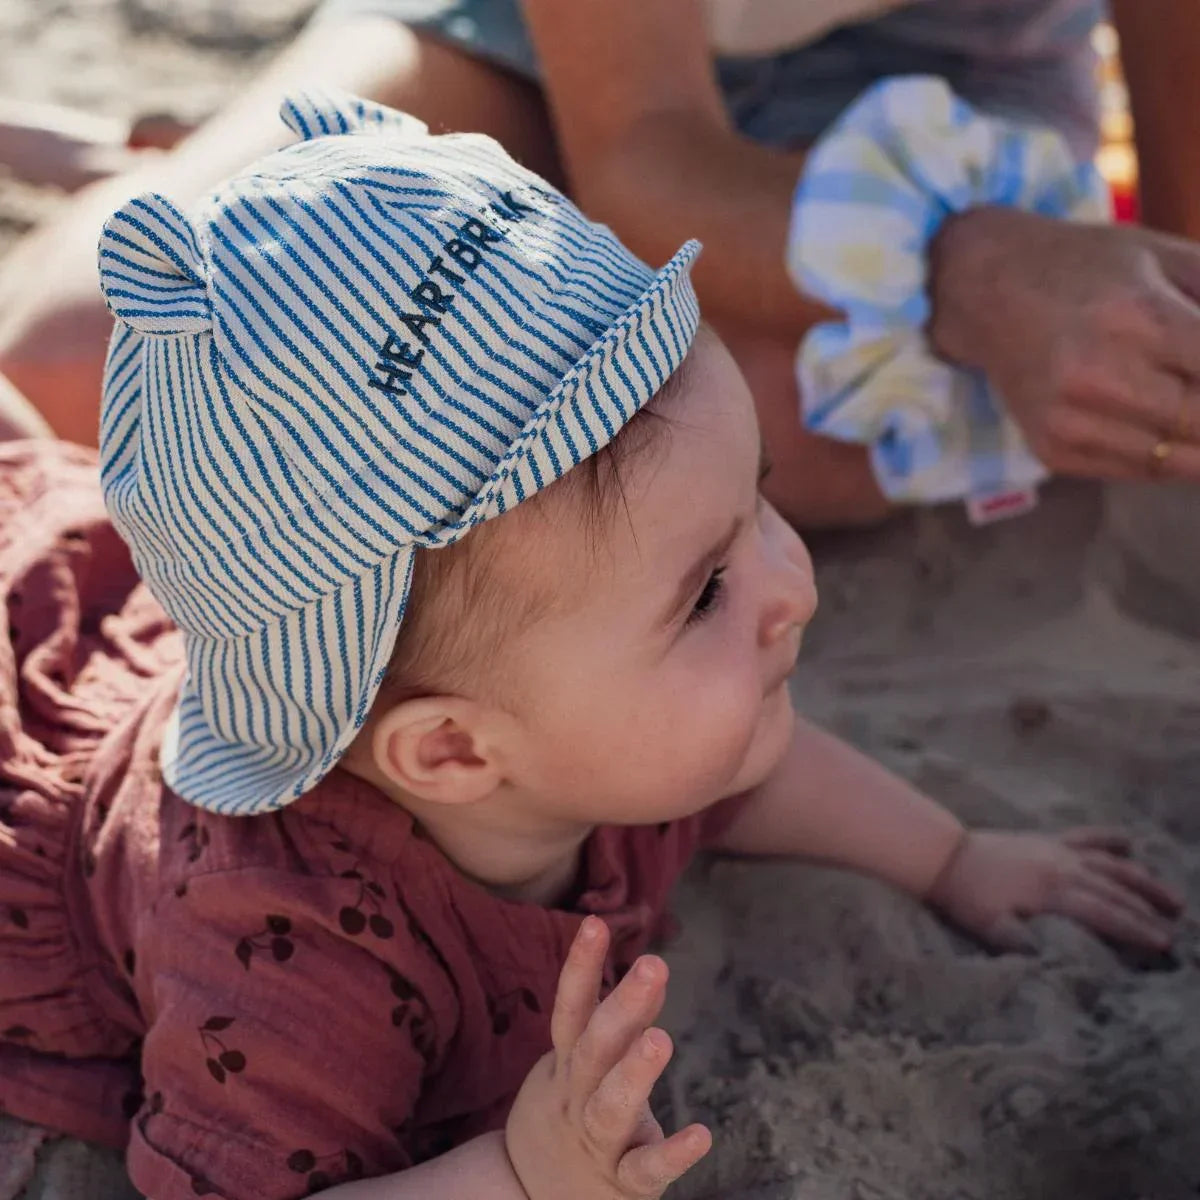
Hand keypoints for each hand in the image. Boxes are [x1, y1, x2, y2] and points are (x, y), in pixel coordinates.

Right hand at [505, 918, 710, 1199]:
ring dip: (633, 1074)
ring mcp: (597, 1139)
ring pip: (610, 1107)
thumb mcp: (583, 1065)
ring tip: (661, 1040)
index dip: (581, 967)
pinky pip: (645, 1168)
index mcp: (568, 1063)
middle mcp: (578, 1096)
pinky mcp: (623, 1181)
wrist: (529, 1195)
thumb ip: (621, 1023)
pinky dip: (671, 1153)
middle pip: (595, 1048)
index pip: (571, 1008)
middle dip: (622, 1006)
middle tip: (652, 965)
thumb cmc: (571, 1111)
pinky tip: (702, 1135)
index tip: (595, 922)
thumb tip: (650, 971)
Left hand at [926, 828, 1184, 952]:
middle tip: (1178, 934)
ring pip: (1111, 865)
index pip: (1105, 914)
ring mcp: (1056, 850)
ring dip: (1144, 881)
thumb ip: (1019, 944)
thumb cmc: (966, 896)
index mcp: (1052, 891)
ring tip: (1175, 900)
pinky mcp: (1046, 840)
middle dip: (1149, 913)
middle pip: (1116, 892)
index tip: (1165, 946)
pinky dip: (1109, 839)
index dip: (1136, 930)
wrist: (944, 854)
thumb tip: (1049, 963)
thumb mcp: (988, 926)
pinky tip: (1129, 842)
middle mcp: (1062, 867)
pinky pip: (1085, 837)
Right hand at [929, 207, 1199, 481]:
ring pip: (1177, 461)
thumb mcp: (1166, 257)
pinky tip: (1180, 434)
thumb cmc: (1086, 265)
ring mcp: (1070, 421)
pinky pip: (1136, 470)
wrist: (983, 290)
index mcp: (1137, 318)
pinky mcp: (1053, 448)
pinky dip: (1172, 459)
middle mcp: (1098, 377)